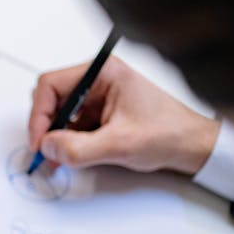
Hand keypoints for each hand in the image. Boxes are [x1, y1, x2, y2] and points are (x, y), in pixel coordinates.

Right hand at [28, 57, 219, 173]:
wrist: (194, 147)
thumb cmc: (169, 134)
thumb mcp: (120, 145)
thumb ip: (79, 148)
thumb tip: (47, 147)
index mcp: (103, 73)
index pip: (51, 85)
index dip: (39, 115)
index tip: (39, 141)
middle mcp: (99, 80)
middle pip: (52, 99)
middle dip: (46, 127)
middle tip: (45, 152)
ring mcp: (99, 97)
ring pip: (61, 115)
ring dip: (56, 138)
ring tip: (58, 160)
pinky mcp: (101, 114)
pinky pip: (73, 126)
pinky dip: (67, 143)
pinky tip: (71, 158)